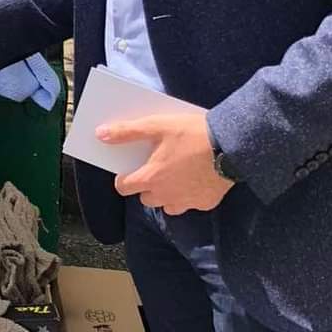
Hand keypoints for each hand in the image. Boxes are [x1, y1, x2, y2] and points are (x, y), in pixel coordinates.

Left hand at [101, 112, 233, 213]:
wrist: (232, 144)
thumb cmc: (191, 133)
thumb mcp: (157, 125)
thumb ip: (127, 132)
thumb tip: (100, 134)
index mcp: (150, 178)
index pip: (123, 187)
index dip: (123, 178)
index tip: (129, 168)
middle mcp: (165, 196)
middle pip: (145, 198)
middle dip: (147, 185)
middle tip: (157, 167)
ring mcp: (186, 202)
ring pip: (167, 205)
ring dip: (167, 194)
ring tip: (176, 175)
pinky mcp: (206, 204)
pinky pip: (190, 204)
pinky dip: (189, 196)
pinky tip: (196, 179)